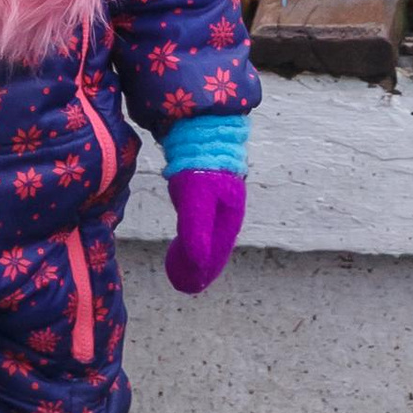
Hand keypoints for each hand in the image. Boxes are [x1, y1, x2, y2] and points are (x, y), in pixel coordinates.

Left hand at [163, 168, 244, 297]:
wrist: (203, 127)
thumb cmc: (202, 165)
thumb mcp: (197, 201)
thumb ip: (197, 233)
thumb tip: (197, 266)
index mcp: (229, 219)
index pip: (216, 254)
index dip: (203, 272)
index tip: (188, 286)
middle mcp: (227, 211)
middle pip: (215, 245)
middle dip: (202, 263)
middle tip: (183, 279)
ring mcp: (219, 198)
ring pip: (210, 232)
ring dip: (198, 249)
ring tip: (183, 262)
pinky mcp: (208, 186)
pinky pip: (203, 218)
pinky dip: (195, 231)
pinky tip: (185, 233)